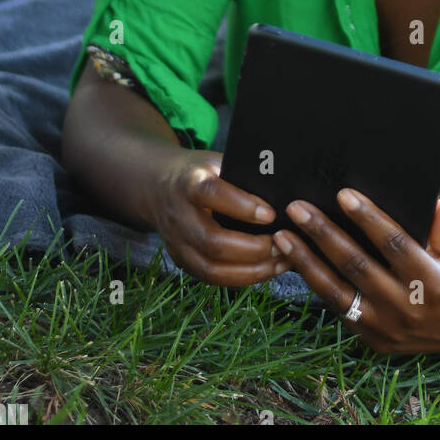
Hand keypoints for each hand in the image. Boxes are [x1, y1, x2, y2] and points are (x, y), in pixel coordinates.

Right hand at [149, 149, 282, 286]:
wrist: (157, 186)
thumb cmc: (200, 172)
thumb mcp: (217, 162)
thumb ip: (241, 175)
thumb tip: (282, 191)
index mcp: (188, 182)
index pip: (211, 194)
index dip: (242, 206)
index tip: (270, 214)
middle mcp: (179, 216)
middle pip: (212, 241)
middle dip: (253, 248)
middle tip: (283, 243)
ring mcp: (177, 244)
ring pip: (212, 269)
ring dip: (252, 270)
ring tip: (282, 261)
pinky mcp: (182, 261)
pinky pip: (213, 278)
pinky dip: (243, 278)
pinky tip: (267, 270)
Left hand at [272, 188, 439, 354]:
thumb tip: (435, 202)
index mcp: (434, 284)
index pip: (395, 245)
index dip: (368, 218)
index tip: (343, 194)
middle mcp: (407, 309)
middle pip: (357, 266)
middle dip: (324, 234)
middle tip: (297, 209)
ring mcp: (388, 329)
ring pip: (338, 292)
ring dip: (307, 262)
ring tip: (283, 237)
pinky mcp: (374, 340)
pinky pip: (339, 309)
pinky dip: (316, 285)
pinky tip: (297, 262)